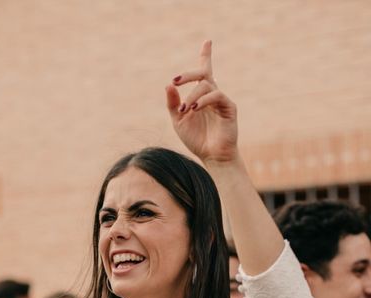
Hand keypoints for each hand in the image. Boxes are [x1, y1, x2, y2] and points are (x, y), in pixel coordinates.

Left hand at [166, 40, 237, 164]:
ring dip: (191, 96)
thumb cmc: (196, 139)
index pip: (204, 72)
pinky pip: (216, 96)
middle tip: (176, 80)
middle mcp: (212, 95)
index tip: (208, 41)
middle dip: (189, 74)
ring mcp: (221, 100)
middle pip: (203, 73)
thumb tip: (168, 85)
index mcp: (201, 96)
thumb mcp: (178, 120)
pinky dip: (203, 101)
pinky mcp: (229, 107)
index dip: (206, 56)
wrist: (211, 156)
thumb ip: (173, 103)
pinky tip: (194, 109)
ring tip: (184, 110)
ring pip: (206, 86)